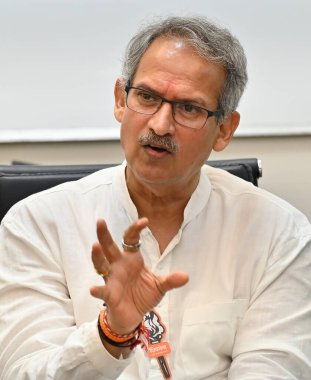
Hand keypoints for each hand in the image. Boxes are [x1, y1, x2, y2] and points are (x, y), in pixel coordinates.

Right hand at [90, 217, 188, 334]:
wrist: (133, 316)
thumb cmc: (142, 295)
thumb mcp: (159, 286)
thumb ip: (170, 280)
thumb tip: (186, 276)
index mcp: (131, 259)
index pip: (131, 239)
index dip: (135, 229)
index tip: (145, 221)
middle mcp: (118, 265)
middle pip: (109, 247)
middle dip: (104, 234)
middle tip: (100, 221)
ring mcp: (112, 279)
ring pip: (101, 264)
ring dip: (97, 256)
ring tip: (95, 246)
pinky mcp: (109, 295)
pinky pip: (103, 290)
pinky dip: (98, 290)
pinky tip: (93, 289)